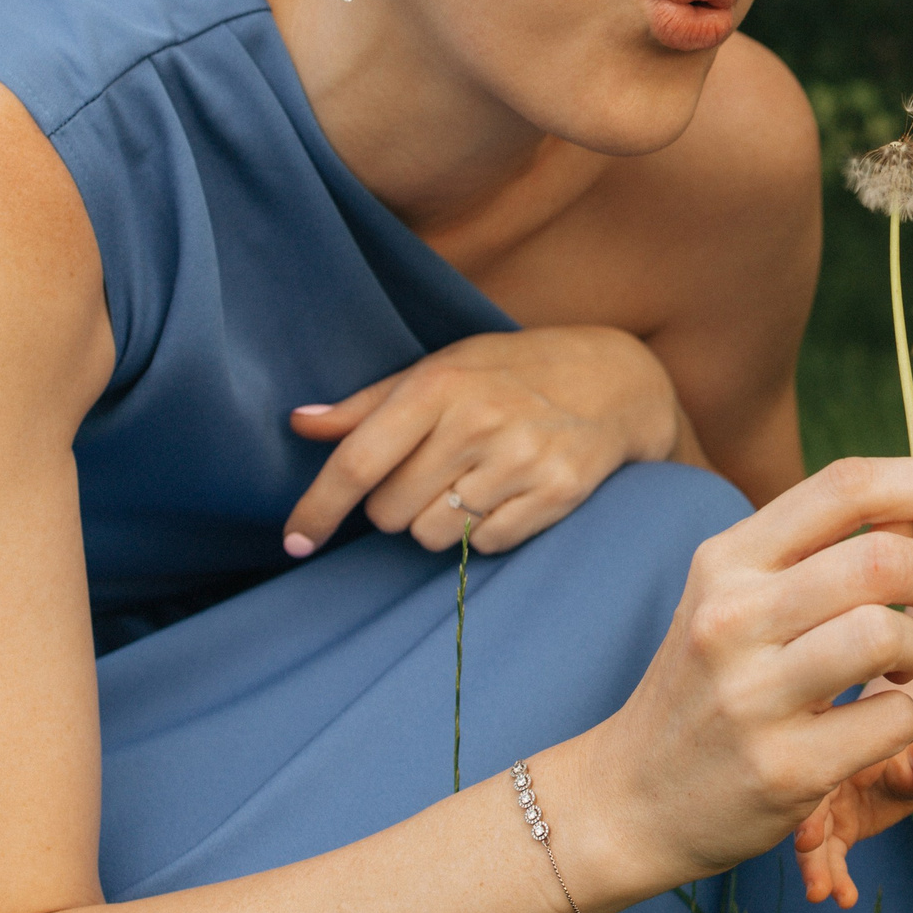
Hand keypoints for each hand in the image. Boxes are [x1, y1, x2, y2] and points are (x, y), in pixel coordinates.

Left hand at [284, 326, 697, 555]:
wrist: (616, 378)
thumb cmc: (512, 372)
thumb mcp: (443, 368)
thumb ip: (370, 403)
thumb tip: (299, 424)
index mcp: (439, 386)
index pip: (358, 464)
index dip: (318, 509)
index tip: (296, 541)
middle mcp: (478, 422)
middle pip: (390, 512)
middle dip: (397, 505)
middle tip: (430, 475)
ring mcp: (522, 459)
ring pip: (435, 537)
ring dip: (440, 523)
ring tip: (470, 485)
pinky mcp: (558, 492)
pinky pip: (488, 545)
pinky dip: (486, 530)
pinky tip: (506, 494)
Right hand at [560, 458, 912, 911]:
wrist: (625, 801)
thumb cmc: (705, 687)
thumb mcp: (737, 601)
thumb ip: (817, 553)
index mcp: (727, 560)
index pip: (849, 486)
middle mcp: (731, 617)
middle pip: (883, 559)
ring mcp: (752, 695)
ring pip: (888, 636)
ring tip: (907, 666)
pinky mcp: (782, 768)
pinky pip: (891, 722)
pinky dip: (908, 719)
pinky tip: (875, 725)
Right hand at [792, 715, 912, 907]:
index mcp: (840, 749)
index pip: (819, 777)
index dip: (811, 807)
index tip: (807, 837)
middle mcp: (827, 778)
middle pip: (809, 815)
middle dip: (810, 851)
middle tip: (816, 884)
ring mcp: (830, 806)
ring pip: (815, 841)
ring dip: (817, 870)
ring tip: (822, 895)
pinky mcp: (839, 829)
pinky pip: (832, 856)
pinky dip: (836, 877)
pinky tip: (845, 898)